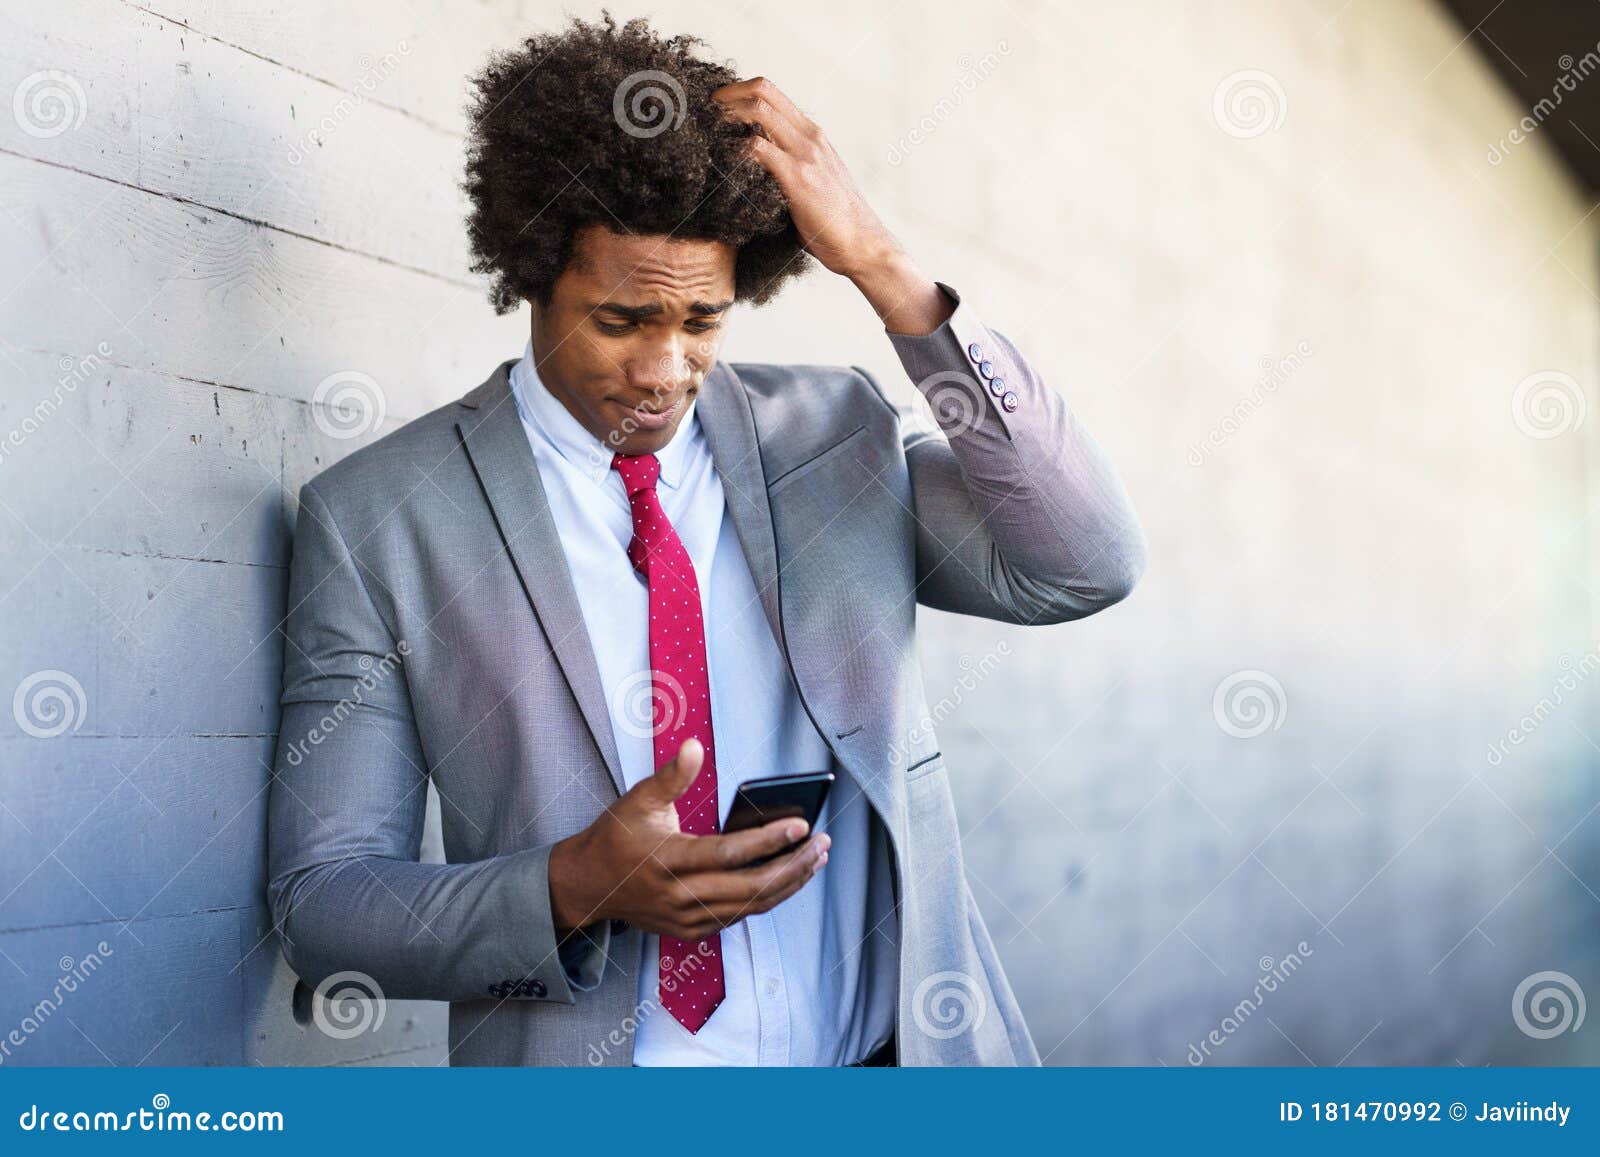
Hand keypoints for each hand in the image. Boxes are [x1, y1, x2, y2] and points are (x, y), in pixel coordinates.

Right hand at [547, 738, 829, 940]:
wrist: (589, 885)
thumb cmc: (616, 837)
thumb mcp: (638, 799)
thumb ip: (671, 775)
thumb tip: (694, 746)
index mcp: (668, 860)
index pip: (728, 854)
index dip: (768, 841)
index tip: (801, 826)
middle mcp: (680, 895)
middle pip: (750, 888)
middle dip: (793, 867)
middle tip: (823, 845)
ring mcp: (686, 918)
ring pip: (750, 907)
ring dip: (788, 885)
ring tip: (816, 860)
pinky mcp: (690, 930)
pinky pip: (738, 917)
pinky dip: (766, 899)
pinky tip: (787, 879)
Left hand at [712, 77, 952, 334]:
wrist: (863, 244)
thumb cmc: (835, 221)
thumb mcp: (815, 181)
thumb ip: (790, 165)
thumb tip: (755, 167)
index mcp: (813, 134)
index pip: (771, 92)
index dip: (738, 92)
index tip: (717, 109)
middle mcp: (810, 136)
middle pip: (762, 90)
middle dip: (726, 95)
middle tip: (704, 114)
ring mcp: (805, 155)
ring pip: (758, 110)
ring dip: (726, 116)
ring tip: (707, 133)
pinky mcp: (798, 178)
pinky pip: (757, 149)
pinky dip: (734, 150)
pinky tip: (722, 163)